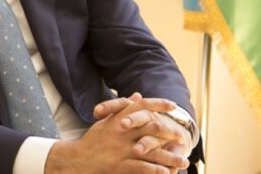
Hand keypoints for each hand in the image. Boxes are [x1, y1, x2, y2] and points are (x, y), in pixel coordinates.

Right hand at [45, 95, 188, 173]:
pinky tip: (167, 173)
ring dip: (170, 157)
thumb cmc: (93, 141)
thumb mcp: (107, 121)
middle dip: (171, 132)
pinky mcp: (119, 165)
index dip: (158, 104)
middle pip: (152, 128)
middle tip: (184, 138)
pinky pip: (141, 167)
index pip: (142, 106)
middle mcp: (121, 132)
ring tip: (183, 162)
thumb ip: (124, 108)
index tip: (173, 106)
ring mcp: (121, 149)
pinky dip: (155, 170)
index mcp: (119, 119)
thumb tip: (138, 95)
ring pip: (151, 151)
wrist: (77, 159)